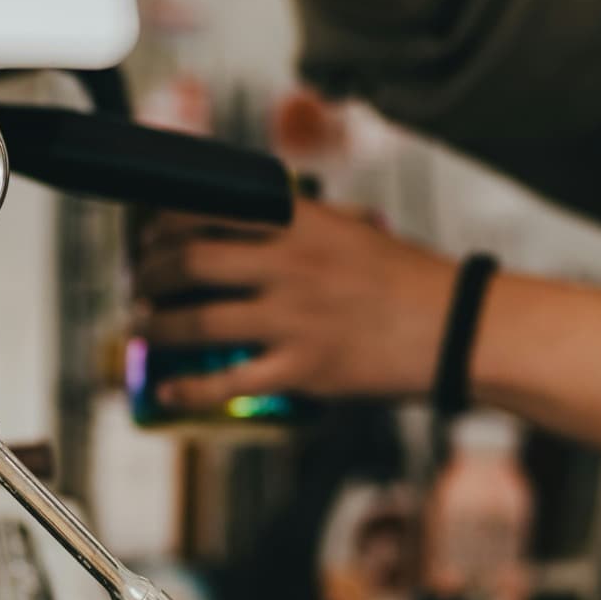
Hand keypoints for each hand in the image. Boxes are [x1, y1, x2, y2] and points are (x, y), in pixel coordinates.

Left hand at [135, 200, 455, 408]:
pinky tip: (168, 391)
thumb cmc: (406, 280)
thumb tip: (249, 213)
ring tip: (143, 330)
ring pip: (199, 323)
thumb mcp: (353, 230)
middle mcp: (291, 265)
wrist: (461, 329)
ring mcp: (295, 319)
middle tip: (139, 287)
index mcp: (301, 223)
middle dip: (150, 276)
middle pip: (191, 262)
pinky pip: (228, 383)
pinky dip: (189, 389)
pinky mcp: (303, 370)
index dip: (164, 224)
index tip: (147, 238)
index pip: (210, 208)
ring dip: (158, 328)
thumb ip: (299, 222)